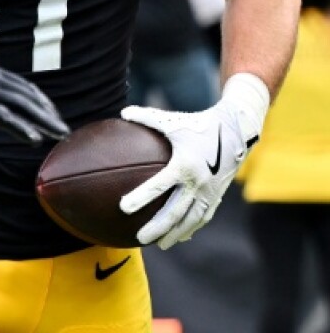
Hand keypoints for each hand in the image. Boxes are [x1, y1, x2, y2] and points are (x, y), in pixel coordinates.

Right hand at [0, 31, 68, 144]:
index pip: (23, 85)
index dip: (40, 100)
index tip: (52, 112)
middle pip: (28, 97)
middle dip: (49, 113)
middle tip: (65, 129)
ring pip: (23, 107)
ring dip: (44, 121)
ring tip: (60, 135)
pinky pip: (3, 117)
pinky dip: (21, 128)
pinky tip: (35, 140)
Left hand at [120, 73, 268, 248]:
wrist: (236, 131)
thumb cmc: (198, 124)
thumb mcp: (171, 120)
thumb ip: (145, 117)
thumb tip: (121, 112)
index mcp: (184, 165)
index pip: (159, 185)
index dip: (141, 196)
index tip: (123, 208)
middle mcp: (198, 182)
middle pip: (175, 211)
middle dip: (157, 226)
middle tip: (139, 238)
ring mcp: (209, 191)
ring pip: (190, 219)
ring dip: (175, 233)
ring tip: (160, 244)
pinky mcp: (217, 195)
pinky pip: (203, 216)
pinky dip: (191, 227)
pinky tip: (180, 236)